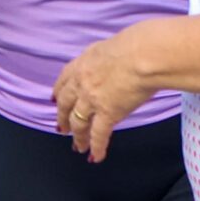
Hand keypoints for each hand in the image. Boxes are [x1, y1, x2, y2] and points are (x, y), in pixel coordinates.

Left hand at [54, 32, 153, 162]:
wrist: (144, 55)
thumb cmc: (137, 44)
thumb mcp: (111, 44)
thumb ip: (105, 57)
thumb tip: (110, 61)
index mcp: (83, 63)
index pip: (64, 80)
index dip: (59, 92)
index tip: (56, 100)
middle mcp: (82, 83)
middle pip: (66, 104)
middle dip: (63, 118)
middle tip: (62, 129)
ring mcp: (92, 100)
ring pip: (79, 123)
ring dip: (78, 137)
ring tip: (78, 147)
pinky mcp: (107, 114)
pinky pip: (98, 135)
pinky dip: (96, 147)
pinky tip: (96, 156)